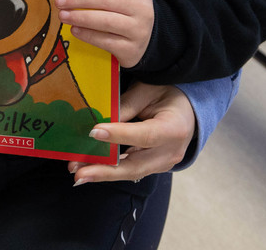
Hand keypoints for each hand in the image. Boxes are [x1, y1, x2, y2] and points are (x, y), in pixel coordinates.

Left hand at [55, 0, 153, 67]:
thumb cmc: (127, 12)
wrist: (150, 38)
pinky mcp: (132, 49)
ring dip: (80, 17)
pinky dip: (87, 34)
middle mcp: (142, 8)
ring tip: (63, 15)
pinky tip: (75, 30)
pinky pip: (105, 41)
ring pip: (105, 21)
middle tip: (60, 1)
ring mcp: (139, 30)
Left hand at [68, 82, 195, 183]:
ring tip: (78, 171)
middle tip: (78, 171)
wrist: (188, 107)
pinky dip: (111, 169)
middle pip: (136, 166)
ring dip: (103, 173)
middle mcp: (171, 152)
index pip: (143, 135)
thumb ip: (125, 106)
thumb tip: (99, 121)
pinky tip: (91, 168)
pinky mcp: (155, 166)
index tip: (93, 133)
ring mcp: (164, 163)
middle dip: (104, 170)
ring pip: (131, 172)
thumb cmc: (168, 92)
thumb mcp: (147, 91)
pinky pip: (131, 169)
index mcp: (174, 129)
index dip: (118, 135)